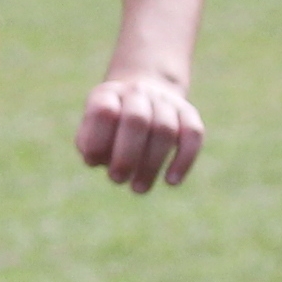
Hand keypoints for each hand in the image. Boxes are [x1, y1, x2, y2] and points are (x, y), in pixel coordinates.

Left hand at [76, 70, 205, 194]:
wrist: (144, 97)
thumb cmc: (111, 126)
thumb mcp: (91, 131)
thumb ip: (89, 145)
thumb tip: (95, 160)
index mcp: (108, 94)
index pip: (104, 112)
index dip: (98, 140)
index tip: (93, 163)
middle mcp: (138, 92)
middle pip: (137, 120)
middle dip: (126, 155)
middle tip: (117, 180)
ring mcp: (165, 100)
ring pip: (165, 130)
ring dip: (151, 164)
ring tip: (139, 188)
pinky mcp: (188, 113)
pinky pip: (193, 134)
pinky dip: (184, 160)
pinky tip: (171, 181)